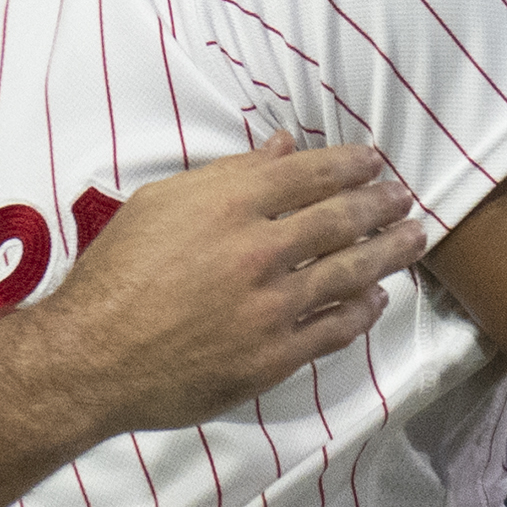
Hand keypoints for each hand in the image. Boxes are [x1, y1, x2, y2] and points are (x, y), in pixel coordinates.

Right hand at [32, 137, 427, 431]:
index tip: (375, 163)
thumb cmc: (115, 275)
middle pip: (341, 220)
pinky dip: (361, 311)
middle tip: (405, 199)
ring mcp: (271, 307)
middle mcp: (259, 251)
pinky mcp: (273, 356)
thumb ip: (227, 175)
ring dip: (389, 254)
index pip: (311, 174)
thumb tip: (282, 148)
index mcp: (230, 204)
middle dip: (382, 205)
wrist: (93, 357)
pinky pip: (333, 329)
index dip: (352, 166)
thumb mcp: (160, 205)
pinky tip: (374, 299)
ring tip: (413, 240)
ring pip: (350, 273)